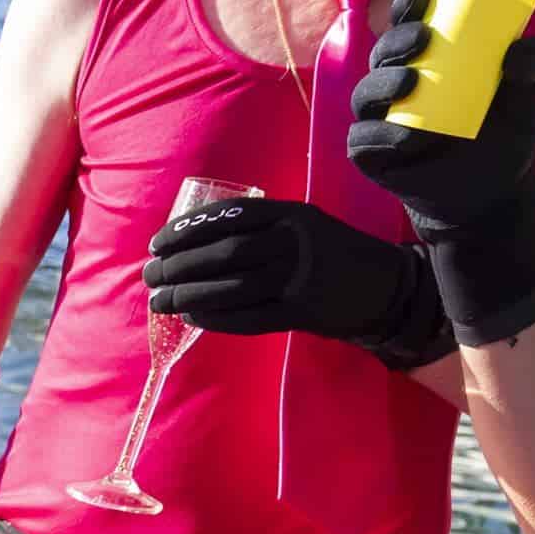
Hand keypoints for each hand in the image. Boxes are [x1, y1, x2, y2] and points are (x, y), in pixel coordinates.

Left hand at [141, 192, 447, 373]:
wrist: (385, 285)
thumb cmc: (330, 253)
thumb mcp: (301, 226)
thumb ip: (259, 230)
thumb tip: (193, 245)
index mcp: (291, 215)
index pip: (229, 217)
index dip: (187, 230)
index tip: (156, 244)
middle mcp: (294, 243)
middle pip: (224, 253)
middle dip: (178, 266)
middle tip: (150, 276)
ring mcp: (299, 279)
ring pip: (230, 288)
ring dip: (187, 295)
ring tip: (159, 301)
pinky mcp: (300, 313)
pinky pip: (247, 318)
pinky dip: (214, 318)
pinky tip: (191, 317)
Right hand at [346, 0, 534, 348]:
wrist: (489, 194)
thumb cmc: (504, 136)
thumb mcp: (529, 97)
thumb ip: (534, 66)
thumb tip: (519, 48)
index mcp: (430, 58)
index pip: (409, 22)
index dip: (407, 6)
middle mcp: (397, 83)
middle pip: (381, 52)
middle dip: (394, 40)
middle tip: (421, 39)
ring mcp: (380, 120)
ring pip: (364, 94)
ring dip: (381, 84)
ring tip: (410, 84)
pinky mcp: (371, 156)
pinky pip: (362, 140)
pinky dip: (379, 135)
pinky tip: (405, 136)